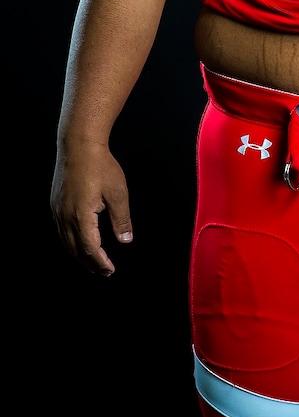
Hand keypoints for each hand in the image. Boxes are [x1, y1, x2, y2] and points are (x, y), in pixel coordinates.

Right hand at [50, 143, 132, 275]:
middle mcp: (65, 216)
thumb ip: (121, 219)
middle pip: (76, 250)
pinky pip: (61, 230)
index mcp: (81, 216)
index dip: (100, 262)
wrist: (78, 144)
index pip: (90, 249)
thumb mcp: (118, 192)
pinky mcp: (55, 203)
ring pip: (66, 241)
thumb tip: (125, 240)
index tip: (110, 270)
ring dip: (79, 255)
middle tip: (103, 272)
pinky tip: (79, 242)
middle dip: (90, 263)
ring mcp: (58, 210)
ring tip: (92, 263)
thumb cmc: (100, 165)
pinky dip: (71, 242)